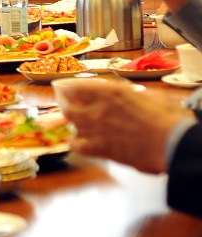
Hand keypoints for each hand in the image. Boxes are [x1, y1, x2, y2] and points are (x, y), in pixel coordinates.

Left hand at [60, 79, 189, 173]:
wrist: (172, 142)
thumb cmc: (165, 117)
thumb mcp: (146, 95)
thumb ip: (129, 94)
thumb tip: (126, 95)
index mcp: (109, 93)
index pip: (75, 88)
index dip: (68, 88)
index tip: (66, 89)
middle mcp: (97, 109)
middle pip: (67, 106)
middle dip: (65, 104)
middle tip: (67, 104)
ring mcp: (96, 129)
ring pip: (71, 124)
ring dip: (72, 122)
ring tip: (75, 122)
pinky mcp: (99, 148)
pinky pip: (76, 145)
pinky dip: (75, 143)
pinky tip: (78, 142)